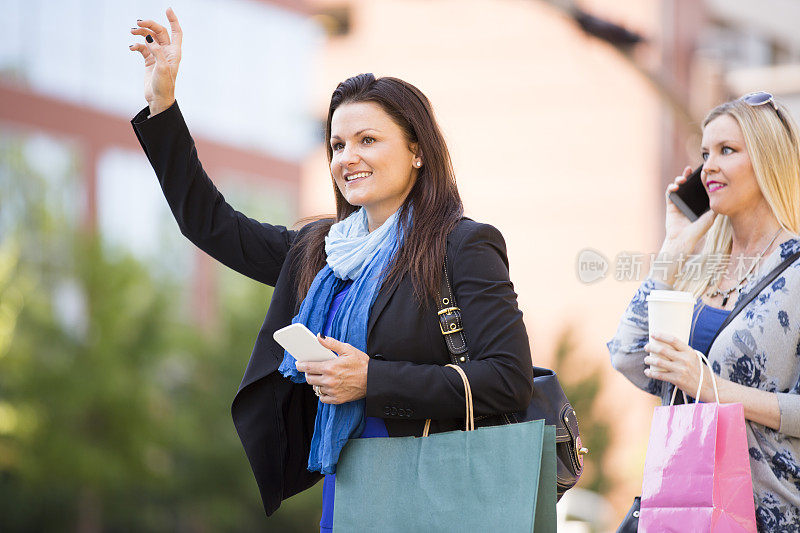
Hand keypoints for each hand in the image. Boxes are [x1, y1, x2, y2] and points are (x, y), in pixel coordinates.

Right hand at [129, 8, 182, 114]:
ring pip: (149, 38)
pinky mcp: (149, 60)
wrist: (158, 99)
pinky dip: (136, 45)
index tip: (168, 9)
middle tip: (138, 24)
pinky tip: (132, 48)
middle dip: (149, 25)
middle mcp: (167, 52)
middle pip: (159, 32)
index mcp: (175, 52)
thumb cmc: (164, 85)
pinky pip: (142, 47)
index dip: (173, 20)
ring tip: (132, 31)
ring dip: (141, 33)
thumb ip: (157, 51)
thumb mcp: (162, 68)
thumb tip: (148, 38)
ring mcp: (157, 55)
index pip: (176, 32)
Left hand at [294, 335, 368, 404]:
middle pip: (309, 379)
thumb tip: (319, 337)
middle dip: (308, 374)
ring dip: (316, 383)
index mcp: (330, 368)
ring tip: (322, 378)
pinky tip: (327, 387)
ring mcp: (332, 391)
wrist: (374, 380)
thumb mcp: (348, 349)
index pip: (308, 367)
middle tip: (312, 370)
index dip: (301, 365)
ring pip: (315, 388)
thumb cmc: (362, 363)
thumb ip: (331, 343)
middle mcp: (329, 381)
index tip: (299, 364)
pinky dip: (322, 393)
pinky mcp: (337, 399)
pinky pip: (322, 398)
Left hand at [643, 332, 715, 401]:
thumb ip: (683, 353)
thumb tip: (667, 347)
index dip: (661, 336)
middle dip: (651, 347)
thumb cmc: (701, 372)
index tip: (653, 334)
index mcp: (690, 352)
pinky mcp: (677, 380)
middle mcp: (685, 359)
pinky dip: (651, 373)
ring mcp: (681, 370)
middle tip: (646, 347)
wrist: (711, 388)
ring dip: (649, 360)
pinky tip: (647, 372)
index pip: (673, 340)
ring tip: (646, 359)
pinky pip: (660, 375)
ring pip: (658, 362)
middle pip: (662, 350)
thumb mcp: (695, 358)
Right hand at [653, 166, 716, 284]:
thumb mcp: (710, 218)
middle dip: (687, 176)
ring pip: (677, 187)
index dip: (699, 179)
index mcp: (697, 204)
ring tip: (682, 179)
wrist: (683, 241)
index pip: (697, 188)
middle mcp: (687, 203)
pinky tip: (675, 186)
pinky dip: (671, 188)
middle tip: (690, 170)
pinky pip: (669, 194)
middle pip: (687, 185)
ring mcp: (678, 204)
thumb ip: (715, 207)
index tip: (702, 172)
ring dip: (678, 180)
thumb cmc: (697, 232)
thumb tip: (723, 197)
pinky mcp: (670, 206)